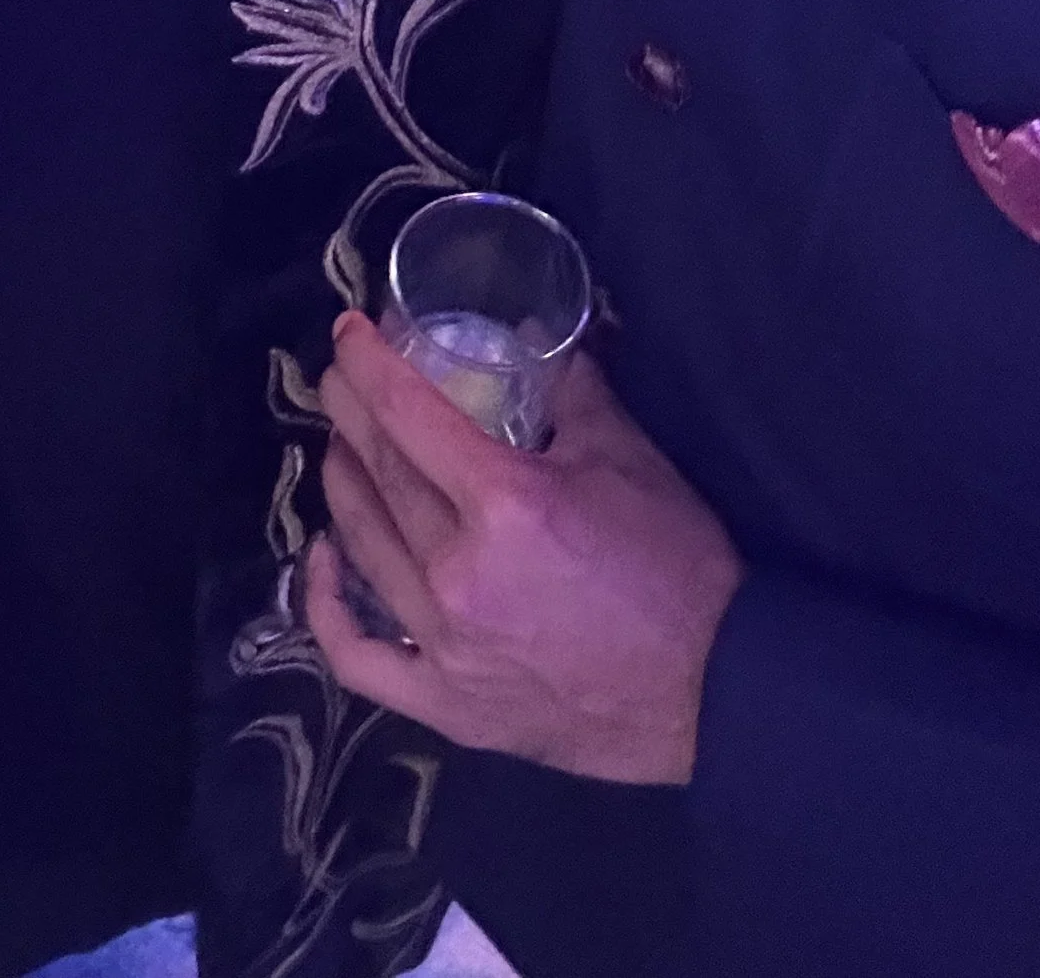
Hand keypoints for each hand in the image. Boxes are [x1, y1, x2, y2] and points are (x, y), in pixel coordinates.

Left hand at [307, 312, 745, 784]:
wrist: (716, 691)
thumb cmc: (678, 565)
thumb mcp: (628, 455)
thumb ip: (571, 387)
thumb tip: (534, 332)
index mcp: (505, 504)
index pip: (408, 414)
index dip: (368, 365)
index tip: (347, 332)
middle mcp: (459, 574)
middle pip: (379, 474)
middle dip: (349, 413)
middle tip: (338, 378)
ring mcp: (446, 647)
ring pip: (363, 547)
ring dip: (342, 484)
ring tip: (341, 447)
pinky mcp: (448, 707)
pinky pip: (358, 658)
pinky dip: (326, 604)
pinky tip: (323, 559)